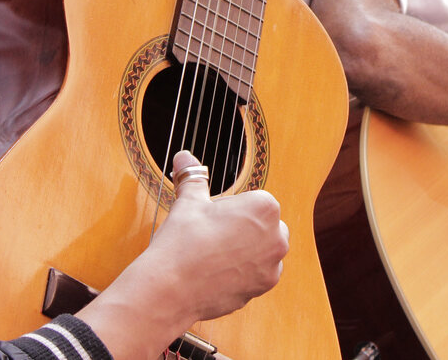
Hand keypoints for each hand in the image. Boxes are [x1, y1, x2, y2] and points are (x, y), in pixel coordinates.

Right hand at [76, 151, 288, 357]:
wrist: (170, 290)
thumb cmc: (182, 242)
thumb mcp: (189, 202)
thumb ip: (193, 177)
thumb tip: (184, 157)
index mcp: (264, 207)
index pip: (252, 200)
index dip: (227, 209)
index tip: (210, 219)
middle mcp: (277, 235)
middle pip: (262, 223)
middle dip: (242, 227)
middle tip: (212, 237)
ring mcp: (273, 264)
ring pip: (263, 249)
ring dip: (246, 250)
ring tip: (214, 256)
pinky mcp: (264, 287)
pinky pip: (260, 273)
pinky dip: (245, 272)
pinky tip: (220, 273)